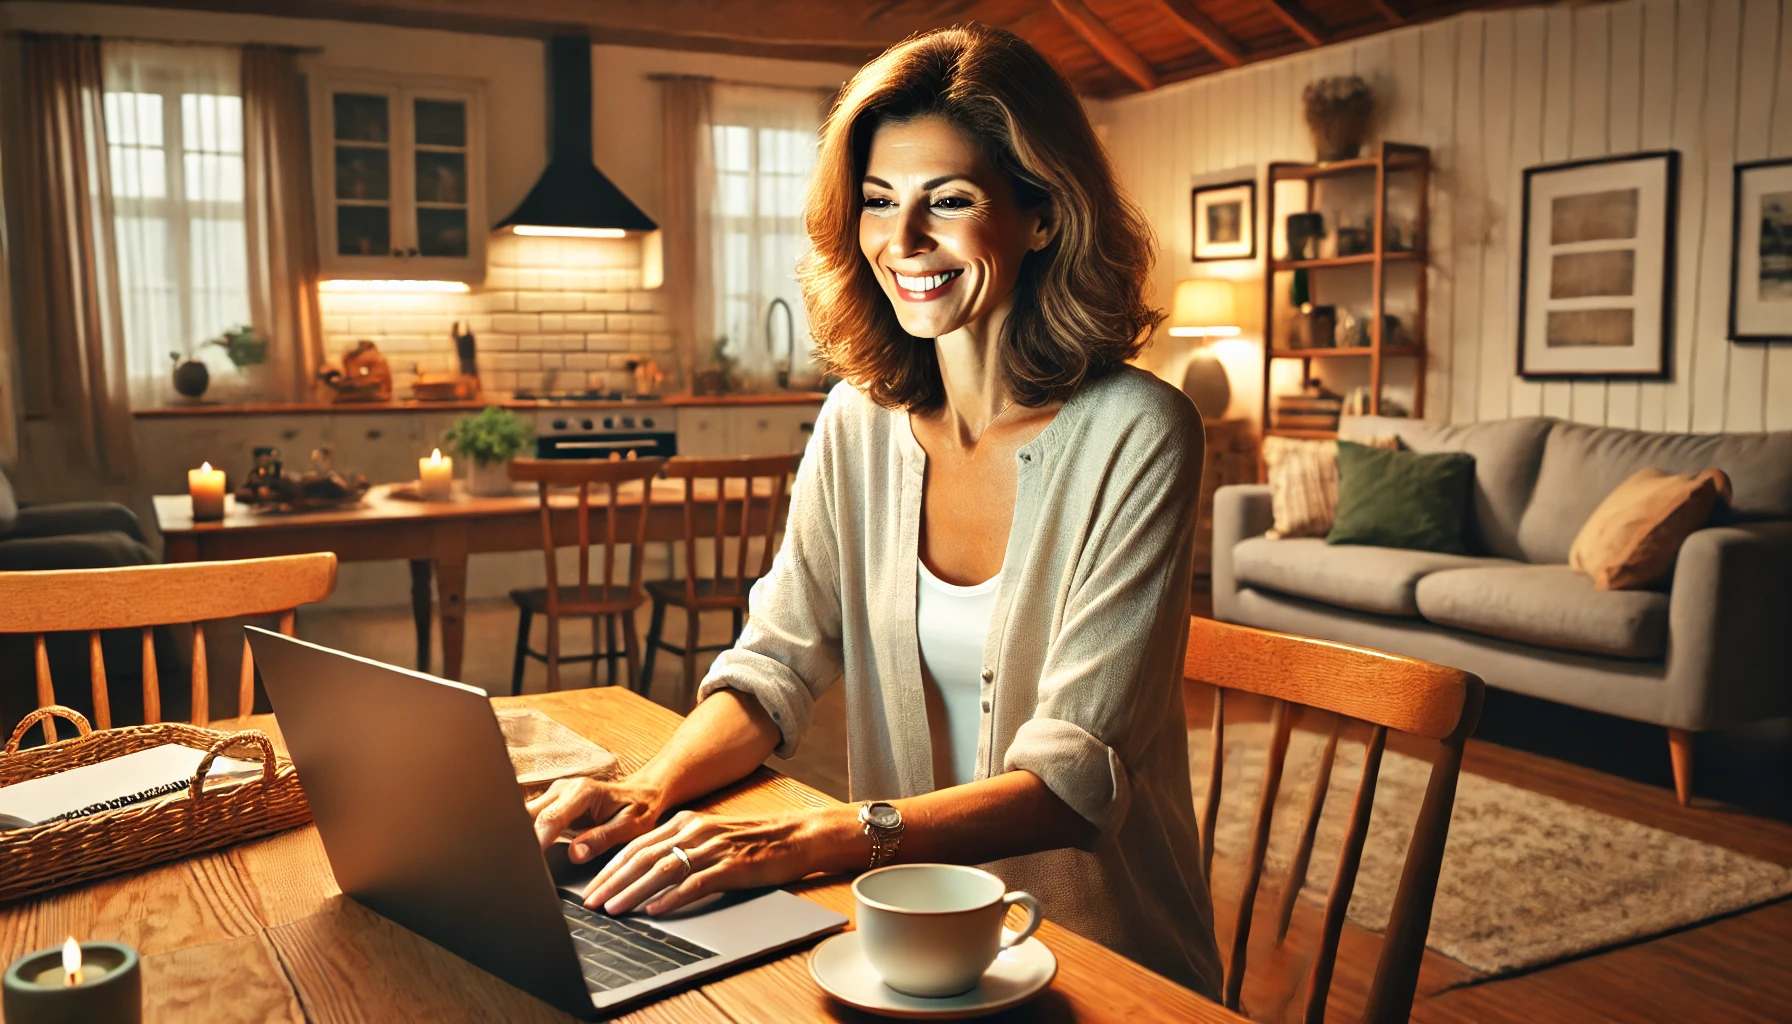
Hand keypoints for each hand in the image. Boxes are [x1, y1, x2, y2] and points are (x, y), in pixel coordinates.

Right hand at [525, 776, 663, 862]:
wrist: (641, 793)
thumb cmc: (638, 809)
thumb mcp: (629, 827)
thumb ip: (602, 839)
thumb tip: (575, 854)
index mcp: (583, 792)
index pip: (549, 818)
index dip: (536, 842)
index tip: (530, 863)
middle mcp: (564, 789)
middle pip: (528, 814)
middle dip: (521, 840)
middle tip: (521, 866)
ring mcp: (555, 794)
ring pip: (524, 815)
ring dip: (520, 837)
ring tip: (521, 862)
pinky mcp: (551, 803)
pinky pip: (531, 819)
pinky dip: (527, 835)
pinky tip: (527, 852)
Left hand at [581, 807, 855, 915]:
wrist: (797, 835)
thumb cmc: (755, 840)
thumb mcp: (711, 836)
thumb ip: (681, 847)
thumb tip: (647, 870)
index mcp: (687, 822)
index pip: (638, 846)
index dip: (611, 868)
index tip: (592, 888)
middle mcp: (695, 831)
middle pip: (643, 857)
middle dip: (613, 881)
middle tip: (592, 902)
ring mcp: (713, 847)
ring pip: (663, 869)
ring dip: (634, 891)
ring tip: (615, 909)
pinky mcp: (732, 865)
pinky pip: (695, 883)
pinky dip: (672, 898)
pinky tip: (656, 911)